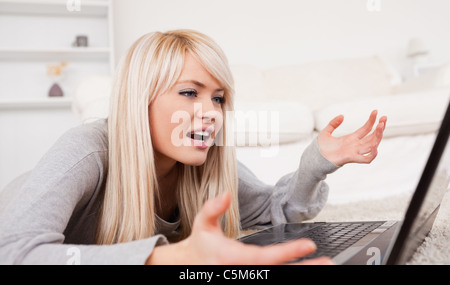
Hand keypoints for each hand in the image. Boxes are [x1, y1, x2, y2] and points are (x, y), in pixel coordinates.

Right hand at [147, 192, 333, 264]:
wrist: (191, 266)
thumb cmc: (202, 246)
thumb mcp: (202, 224)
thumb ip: (212, 209)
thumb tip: (226, 195)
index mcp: (234, 258)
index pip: (266, 256)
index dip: (288, 252)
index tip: (308, 245)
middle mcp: (244, 271)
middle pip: (278, 272)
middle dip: (305, 269)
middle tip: (328, 263)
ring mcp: (248, 276)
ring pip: (278, 277)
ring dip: (302, 273)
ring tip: (324, 266)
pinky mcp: (251, 279)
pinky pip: (273, 278)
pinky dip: (291, 274)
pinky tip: (305, 269)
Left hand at [317, 110, 386, 165]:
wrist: (315, 158)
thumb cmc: (320, 148)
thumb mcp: (326, 132)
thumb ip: (333, 123)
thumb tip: (342, 115)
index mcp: (351, 139)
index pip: (366, 129)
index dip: (372, 120)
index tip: (375, 111)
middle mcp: (355, 145)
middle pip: (372, 136)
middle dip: (380, 127)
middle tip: (384, 117)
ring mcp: (354, 152)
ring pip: (372, 145)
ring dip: (378, 136)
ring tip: (380, 126)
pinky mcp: (351, 158)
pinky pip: (367, 159)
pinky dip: (372, 153)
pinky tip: (374, 144)